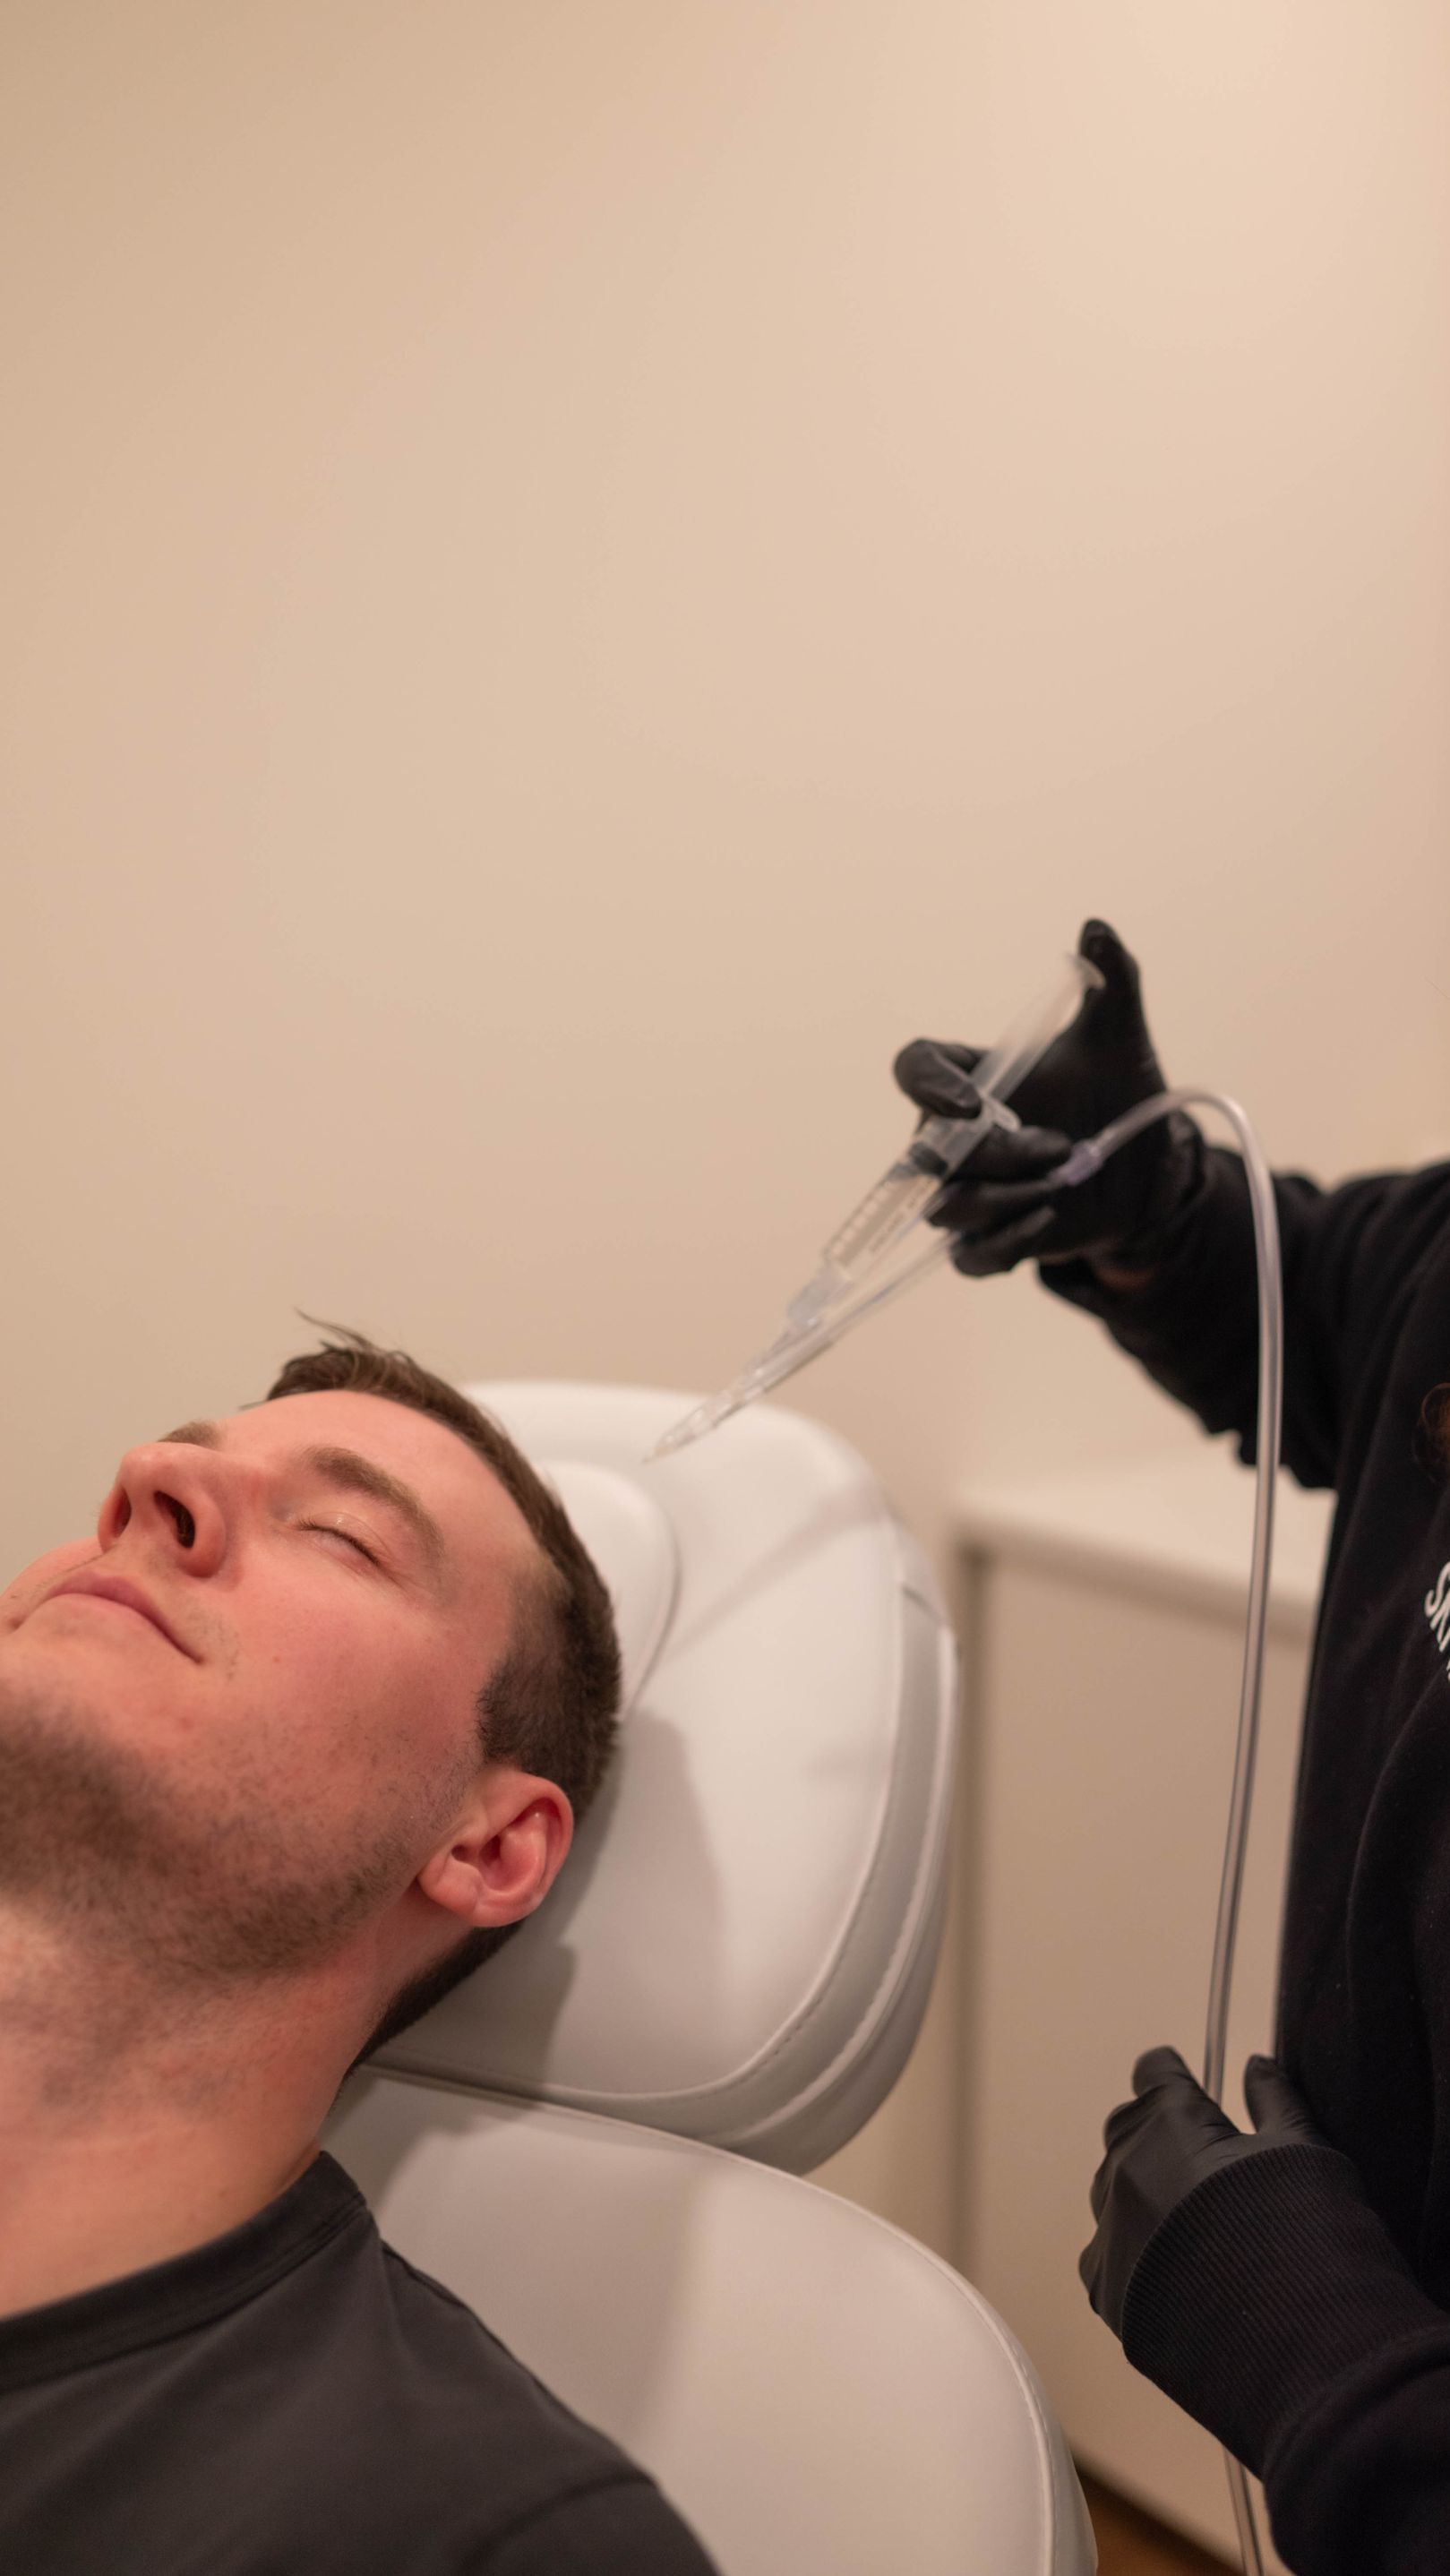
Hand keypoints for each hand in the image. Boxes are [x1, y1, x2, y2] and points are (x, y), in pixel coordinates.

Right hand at [892, 920, 1202, 1276]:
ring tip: (1060, 1185)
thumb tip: (1098, 927)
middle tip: (1060, 1148)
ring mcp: (967, 1191)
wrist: (1145, 1166)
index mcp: (972, 1077)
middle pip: (931, 1154)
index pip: (916, 1068)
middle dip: (995, 1156)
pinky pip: (970, 1256)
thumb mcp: (1119, 1036)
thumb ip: (1110, 980)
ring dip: (1003, 1200)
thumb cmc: (1116, 1092)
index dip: (929, 1086)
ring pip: (948, 1208)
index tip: (973, 1103)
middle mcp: (957, 1136)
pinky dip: (1004, 1243)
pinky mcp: (987, 1240)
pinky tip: (1047, 1223)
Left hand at [1080, 2046, 1325, 2339]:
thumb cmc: (1312, 2241)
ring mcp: (1111, 2236)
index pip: (1153, 2073)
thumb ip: (1275, 2101)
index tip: (1189, 2084)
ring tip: (1201, 2226)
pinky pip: (1110, 2256)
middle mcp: (1126, 2172)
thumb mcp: (1307, 2151)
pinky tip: (1182, 2273)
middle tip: (1207, 2162)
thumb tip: (1255, 2067)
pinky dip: (1138, 2254)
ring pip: (1115, 2194)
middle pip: (1129, 2131)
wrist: (1308, 2356)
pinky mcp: (1109, 2296)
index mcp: (1169, 2125)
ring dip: (1146, 2195)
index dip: (1174, 2077)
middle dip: (1160, 2135)